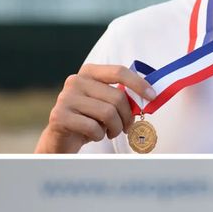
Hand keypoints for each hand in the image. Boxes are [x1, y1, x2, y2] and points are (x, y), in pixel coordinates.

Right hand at [36, 64, 157, 152]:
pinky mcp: (59, 116)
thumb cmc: (88, 120)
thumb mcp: (105, 104)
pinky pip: (93, 127)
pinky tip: (93, 136)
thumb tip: (149, 97)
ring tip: (110, 132)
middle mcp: (75, 81)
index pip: (118, 71)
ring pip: (107, 113)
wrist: (61, 139)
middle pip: (116, 97)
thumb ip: (121, 97)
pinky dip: (99, 136)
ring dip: (115, 128)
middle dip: (127, 117)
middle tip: (127, 128)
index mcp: (88, 72)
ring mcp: (65, 98)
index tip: (152, 97)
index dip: (138, 84)